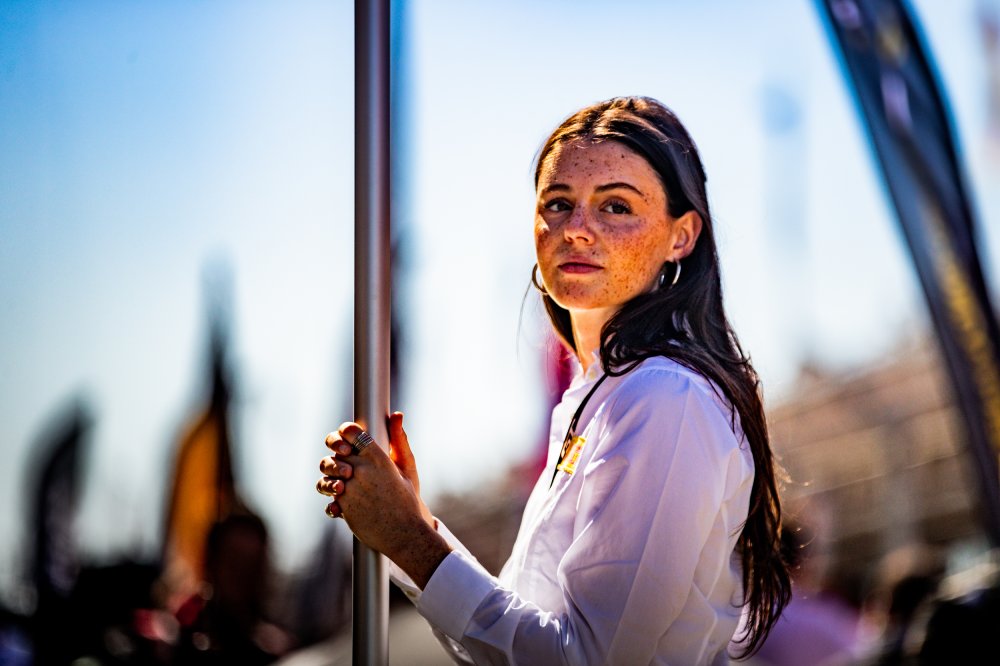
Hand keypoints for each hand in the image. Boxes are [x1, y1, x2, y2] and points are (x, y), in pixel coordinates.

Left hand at [316, 414, 450, 587]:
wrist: (405, 534)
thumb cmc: (408, 500)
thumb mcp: (407, 468)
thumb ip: (399, 440)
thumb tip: (396, 414)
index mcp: (377, 457)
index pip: (351, 432)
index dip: (345, 432)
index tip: (347, 439)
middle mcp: (361, 470)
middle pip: (334, 451)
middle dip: (335, 453)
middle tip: (344, 460)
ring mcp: (350, 488)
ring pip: (326, 474)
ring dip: (330, 476)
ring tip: (342, 483)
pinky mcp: (343, 506)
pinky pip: (329, 496)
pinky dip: (334, 499)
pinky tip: (343, 503)